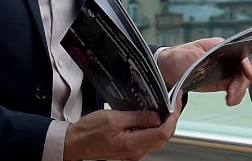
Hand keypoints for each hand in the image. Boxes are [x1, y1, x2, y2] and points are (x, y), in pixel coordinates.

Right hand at [64, 104, 179, 160]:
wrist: (75, 143)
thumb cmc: (89, 132)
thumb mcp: (113, 119)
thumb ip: (137, 118)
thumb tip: (156, 116)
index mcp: (134, 144)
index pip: (163, 132)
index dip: (173, 115)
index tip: (175, 100)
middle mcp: (136, 151)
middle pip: (164, 135)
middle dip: (172, 117)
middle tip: (173, 100)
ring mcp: (134, 151)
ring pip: (157, 137)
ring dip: (164, 122)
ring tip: (165, 105)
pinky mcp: (130, 148)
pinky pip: (148, 138)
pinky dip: (154, 126)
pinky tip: (152, 115)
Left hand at [157, 38, 251, 105]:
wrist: (168, 70)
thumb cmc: (178, 57)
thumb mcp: (189, 56)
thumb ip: (206, 59)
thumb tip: (220, 64)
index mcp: (220, 46)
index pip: (239, 53)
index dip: (246, 64)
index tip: (249, 75)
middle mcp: (226, 57)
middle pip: (242, 70)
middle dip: (240, 84)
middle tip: (231, 95)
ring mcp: (225, 70)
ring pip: (240, 81)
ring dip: (238, 92)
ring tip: (230, 101)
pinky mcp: (221, 81)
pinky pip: (234, 89)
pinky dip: (234, 96)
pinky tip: (229, 101)